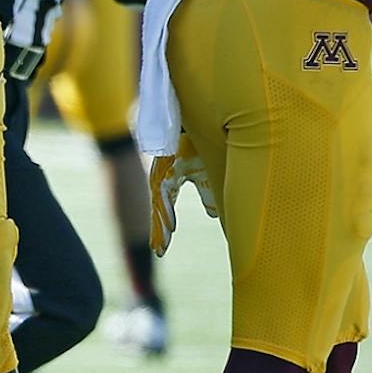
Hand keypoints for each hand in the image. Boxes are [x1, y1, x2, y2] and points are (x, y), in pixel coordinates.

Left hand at [147, 138, 215, 256]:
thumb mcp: (205, 174)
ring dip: (162, 224)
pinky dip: (168, 209)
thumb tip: (214, 215)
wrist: (196, 121)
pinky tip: (171, 224)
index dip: (163, 228)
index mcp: (170, 180)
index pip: (164, 209)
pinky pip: (164, 192)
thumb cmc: (200, 145)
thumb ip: (207, 193)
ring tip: (162, 244)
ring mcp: (162, 173)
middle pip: (158, 209)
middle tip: (159, 251)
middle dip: (158, 231)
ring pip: (159, 203)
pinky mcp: (165, 167)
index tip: (161, 249)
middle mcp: (163, 178)